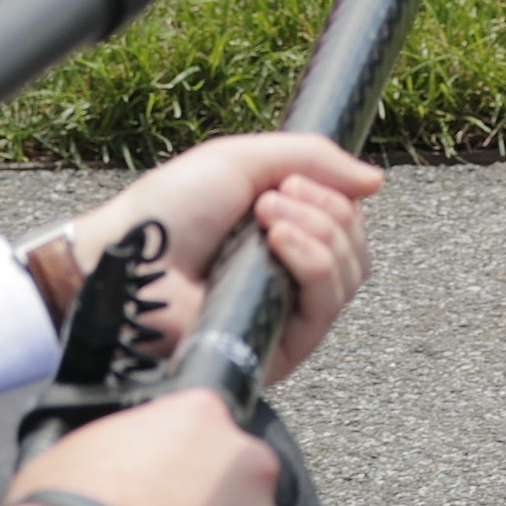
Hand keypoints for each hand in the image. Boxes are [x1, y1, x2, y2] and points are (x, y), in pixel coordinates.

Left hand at [51, 133, 384, 386]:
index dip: (334, 196)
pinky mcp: (280, 347)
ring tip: (267, 216)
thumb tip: (375, 180)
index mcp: (283, 235)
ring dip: (319, 231)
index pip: (347, 223)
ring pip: (350, 275)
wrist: (130, 259)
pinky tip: (279, 242)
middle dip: (327, 209)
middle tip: (273, 198)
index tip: (290, 181)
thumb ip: (312, 159)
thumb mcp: (243, 160)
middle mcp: (291, 277)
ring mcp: (287, 314)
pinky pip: (327, 307)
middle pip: (356, 248)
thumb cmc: (169, 212)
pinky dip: (314, 262)